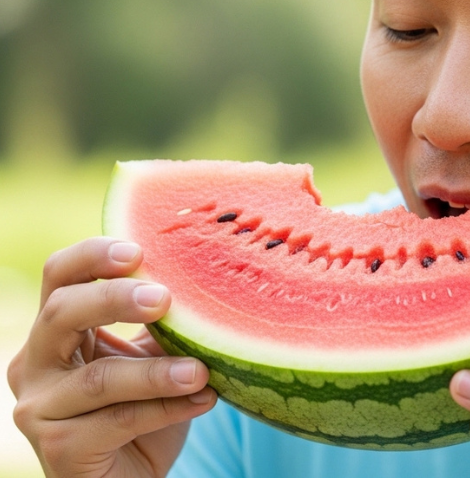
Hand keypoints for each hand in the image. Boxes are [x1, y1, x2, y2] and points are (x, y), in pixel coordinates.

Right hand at [7, 237, 216, 477]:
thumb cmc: (141, 409)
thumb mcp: (151, 357)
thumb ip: (161, 323)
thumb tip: (205, 277)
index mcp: (56, 329)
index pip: (60, 276)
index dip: (92, 256)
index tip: (138, 250)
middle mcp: (36, 363)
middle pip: (62, 312)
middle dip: (115, 299)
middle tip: (165, 298)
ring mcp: (40, 408)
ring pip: (99, 377)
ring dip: (156, 372)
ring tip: (201, 370)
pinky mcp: (58, 448)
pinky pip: (118, 420)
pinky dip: (166, 409)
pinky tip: (205, 399)